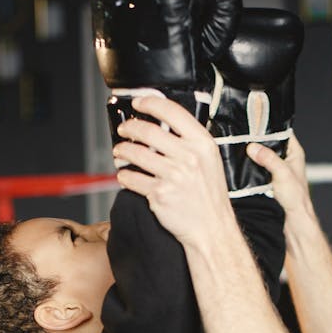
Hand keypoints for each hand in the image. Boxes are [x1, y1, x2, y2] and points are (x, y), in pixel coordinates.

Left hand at [113, 96, 235, 249]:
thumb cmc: (209, 197)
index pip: (171, 111)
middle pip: (148, 131)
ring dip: (122, 150)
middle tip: (124, 130)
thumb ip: (190, 141)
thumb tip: (162, 124)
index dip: (149, 103)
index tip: (138, 104)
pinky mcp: (160, 193)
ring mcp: (173, 175)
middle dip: (130, 128)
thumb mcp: (210, 161)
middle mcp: (189, 157)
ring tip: (119, 151)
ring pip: (135, 153)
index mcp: (202, 144)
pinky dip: (124, 175)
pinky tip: (125, 175)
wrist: (212, 229)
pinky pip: (132, 178)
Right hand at [246, 134, 313, 218]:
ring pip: (263, 155)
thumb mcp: (282, 173)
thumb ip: (269, 159)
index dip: (269, 126)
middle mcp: (286, 158)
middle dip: (257, 140)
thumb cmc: (295, 197)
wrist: (294, 219)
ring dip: (253, 154)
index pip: (282, 131)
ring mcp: (277, 168)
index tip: (254, 122)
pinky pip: (258, 167)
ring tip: (239, 147)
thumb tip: (252, 147)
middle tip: (241, 135)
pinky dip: (251, 166)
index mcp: (294, 152)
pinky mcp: (270, 178)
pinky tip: (242, 163)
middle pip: (270, 143)